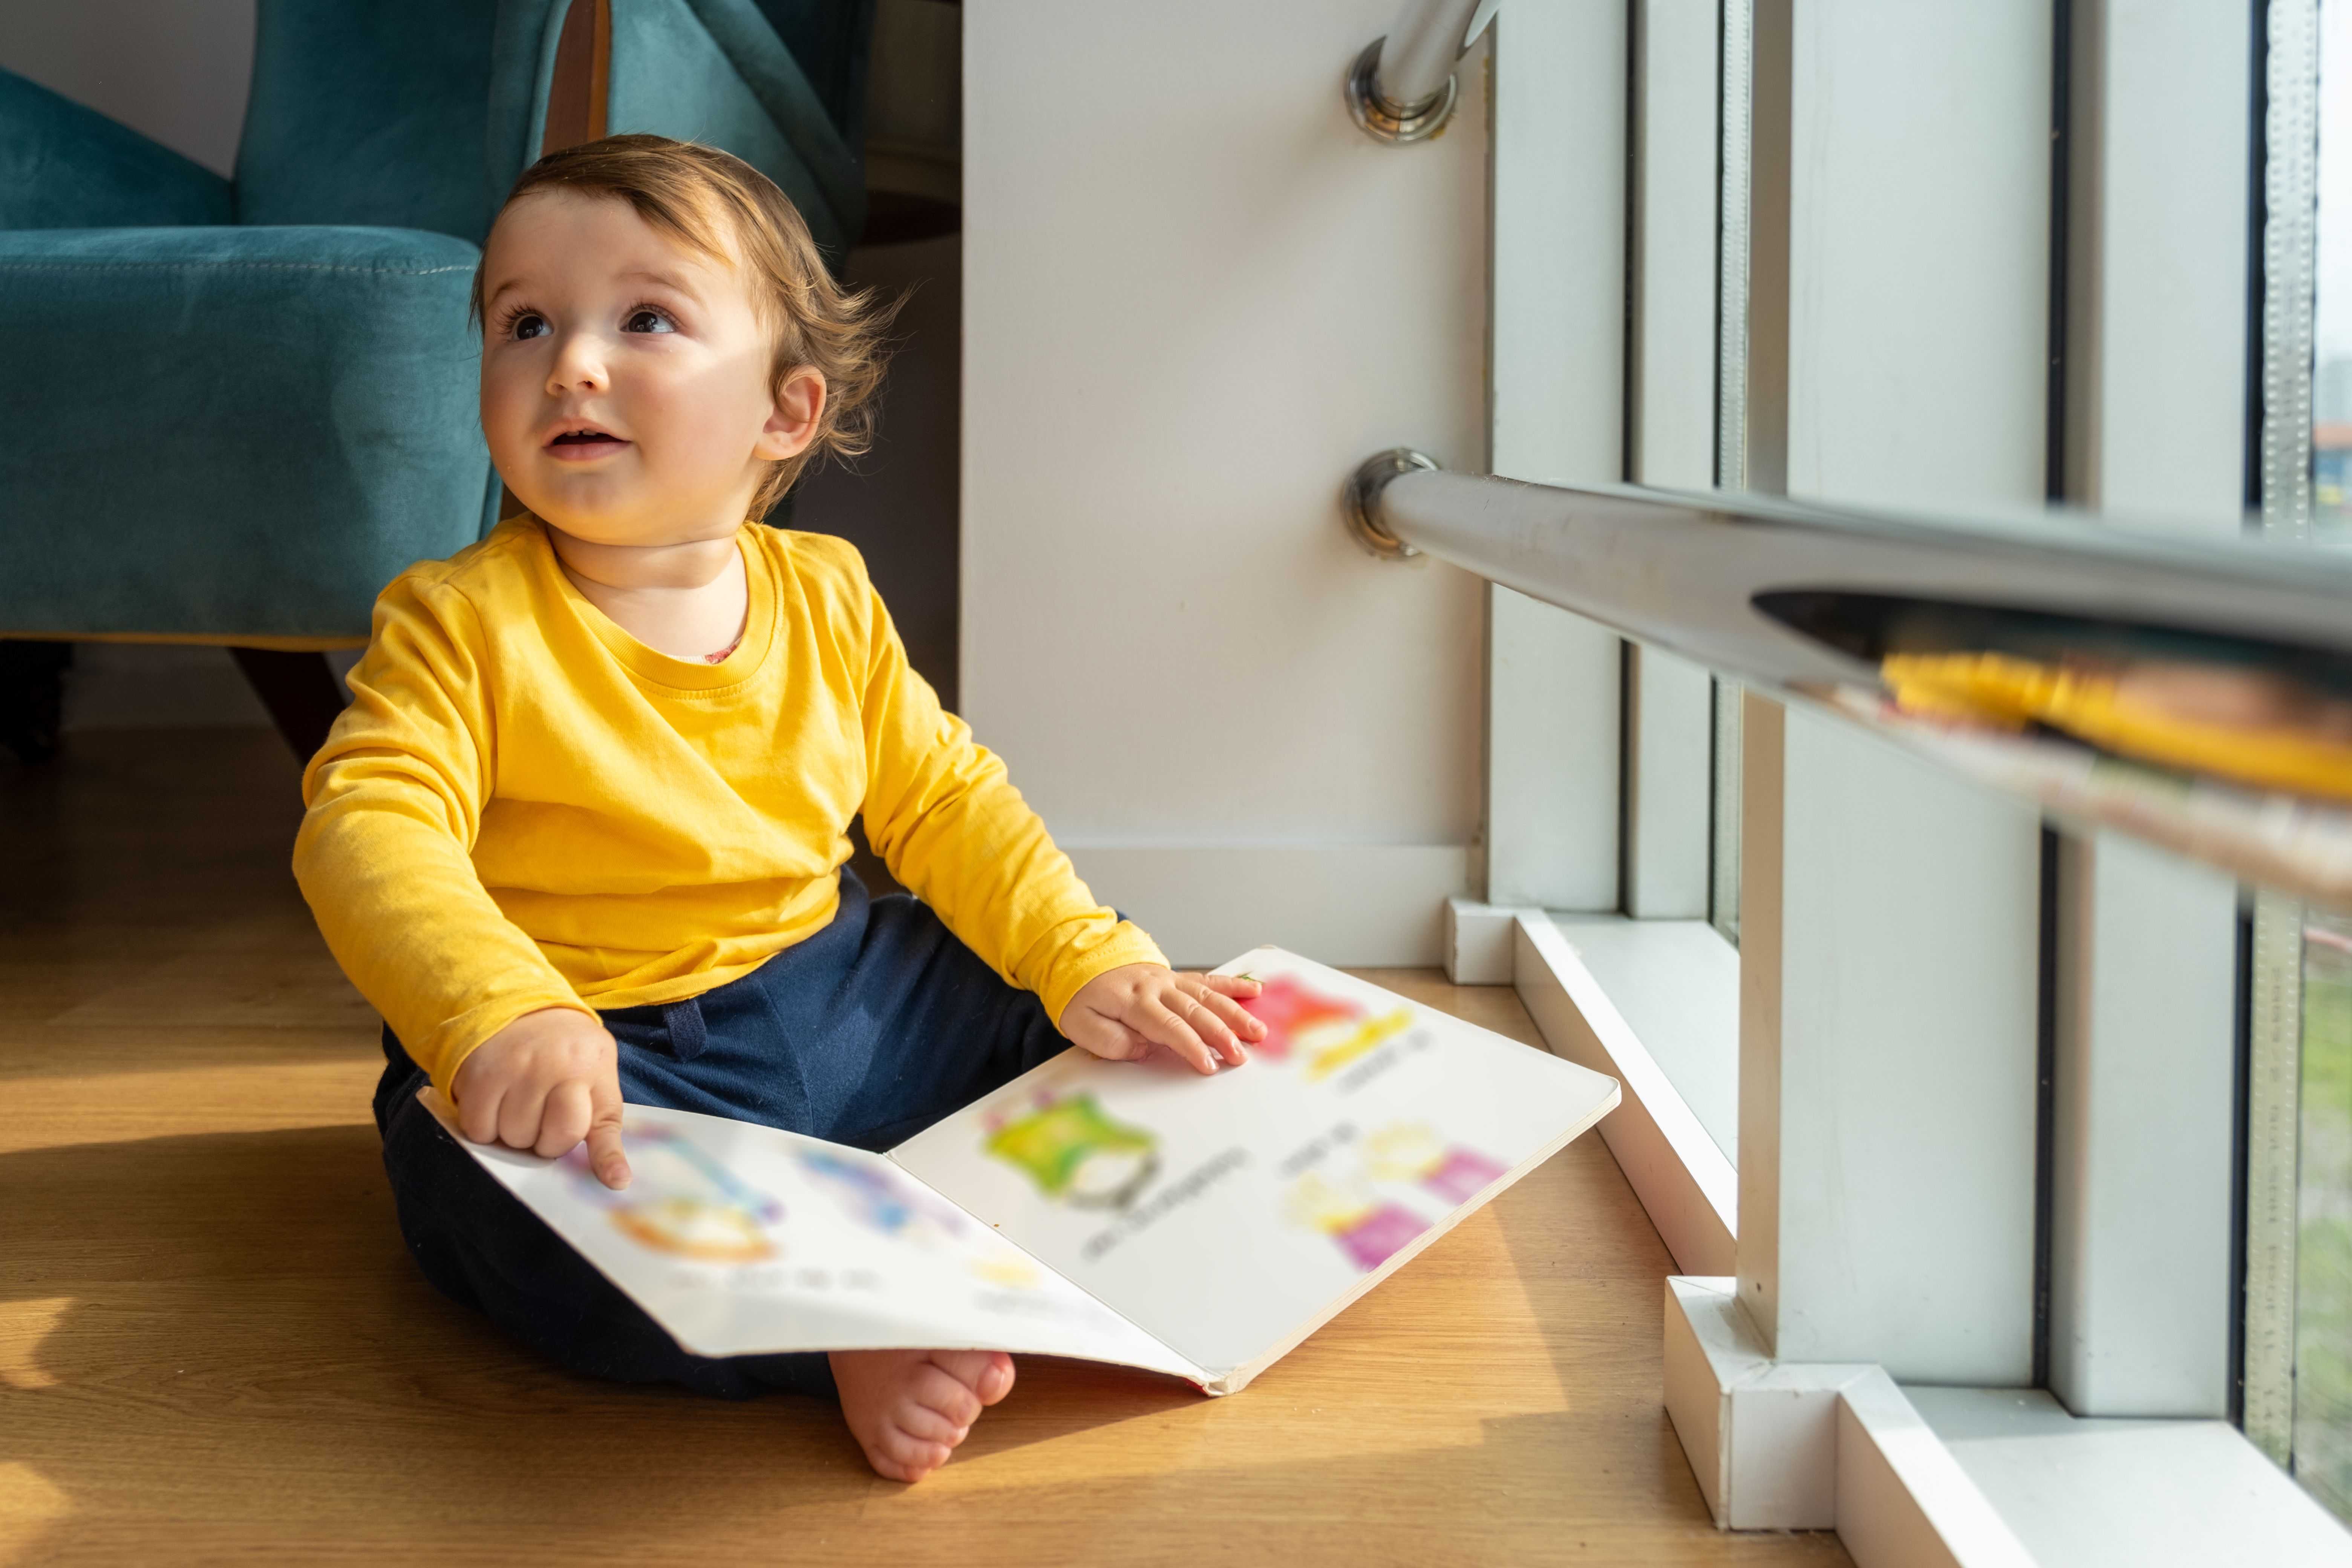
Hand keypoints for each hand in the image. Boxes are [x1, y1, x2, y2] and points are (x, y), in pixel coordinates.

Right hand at [450, 1006, 630, 1188]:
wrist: (517, 1008)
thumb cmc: (565, 1050)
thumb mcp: (596, 1072)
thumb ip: (604, 1123)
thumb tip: (619, 1181)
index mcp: (591, 1068)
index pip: (601, 1125)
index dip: (606, 1158)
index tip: (617, 1181)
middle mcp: (556, 1066)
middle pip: (550, 1141)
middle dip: (546, 1141)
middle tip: (543, 1116)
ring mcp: (516, 1069)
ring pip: (513, 1138)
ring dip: (514, 1133)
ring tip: (518, 1104)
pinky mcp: (480, 1074)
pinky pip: (479, 1129)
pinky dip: (484, 1127)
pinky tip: (494, 1103)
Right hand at [830, 1348, 1014, 1482]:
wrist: (853, 1341)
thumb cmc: (908, 1340)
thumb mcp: (943, 1335)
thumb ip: (977, 1356)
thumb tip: (996, 1384)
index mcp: (921, 1355)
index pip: (970, 1382)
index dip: (985, 1384)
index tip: (984, 1382)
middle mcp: (897, 1389)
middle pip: (954, 1422)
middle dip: (965, 1415)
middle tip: (958, 1401)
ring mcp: (878, 1416)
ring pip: (926, 1450)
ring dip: (944, 1443)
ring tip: (946, 1425)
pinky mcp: (865, 1435)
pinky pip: (892, 1465)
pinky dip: (915, 1465)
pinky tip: (928, 1452)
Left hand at [1059, 964, 1265, 1074]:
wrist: (1078, 959)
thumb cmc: (1081, 996)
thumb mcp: (1081, 1025)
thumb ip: (1111, 1040)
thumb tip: (1145, 1049)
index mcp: (1133, 1001)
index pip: (1169, 1026)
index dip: (1191, 1046)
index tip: (1209, 1064)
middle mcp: (1156, 988)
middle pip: (1195, 1011)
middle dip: (1221, 1034)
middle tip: (1241, 1056)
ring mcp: (1168, 980)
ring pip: (1208, 996)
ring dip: (1234, 1013)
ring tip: (1256, 1031)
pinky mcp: (1175, 977)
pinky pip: (1207, 979)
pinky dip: (1231, 985)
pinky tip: (1253, 991)